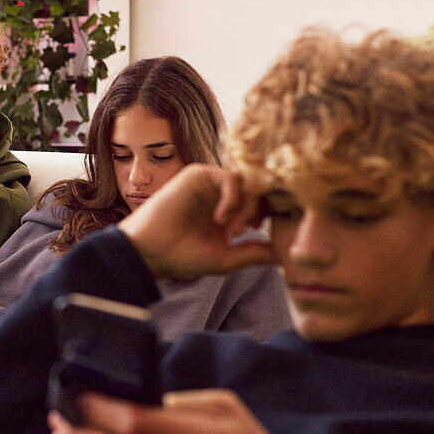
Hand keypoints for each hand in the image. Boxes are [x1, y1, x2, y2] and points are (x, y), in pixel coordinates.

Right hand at [118, 164, 274, 278]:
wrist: (150, 251)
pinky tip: (220, 218)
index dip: (269, 215)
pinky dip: (232, 198)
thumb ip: (254, 253)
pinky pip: (230, 177)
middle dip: (258, 212)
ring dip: (246, 207)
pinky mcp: (199, 174)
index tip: (260, 234)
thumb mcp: (225, 258)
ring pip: (247, 183)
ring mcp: (211, 184)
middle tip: (242, 234)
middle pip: (259, 191)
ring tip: (231, 230)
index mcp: (229, 212)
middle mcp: (221, 194)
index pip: (262, 203)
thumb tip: (283, 255)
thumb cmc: (181, 256)